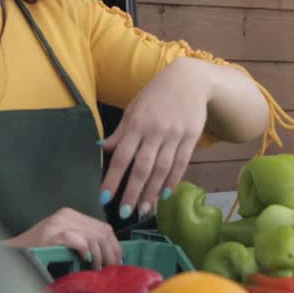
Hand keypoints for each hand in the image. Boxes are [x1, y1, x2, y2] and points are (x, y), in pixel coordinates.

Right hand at [4, 208, 121, 268]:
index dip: (114, 245)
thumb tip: (108, 255)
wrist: (11, 253)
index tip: (118, 261)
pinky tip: (86, 261)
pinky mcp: (51, 235)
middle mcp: (66, 216)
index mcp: (70, 215)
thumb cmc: (36, 250)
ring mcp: (58, 224)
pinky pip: (78, 240)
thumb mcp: (62, 240)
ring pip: (94, 237)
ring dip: (100, 256)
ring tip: (98, 270)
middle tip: (112, 269)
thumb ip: (82, 241)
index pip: (103, 227)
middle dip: (111, 253)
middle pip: (102, 232)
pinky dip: (86, 252)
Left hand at [100, 58, 210, 218]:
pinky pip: (181, 163)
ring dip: (152, 192)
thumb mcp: (134, 109)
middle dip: (133, 192)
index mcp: (136, 123)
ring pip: (162, 169)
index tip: (104, 198)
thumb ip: (120, 132)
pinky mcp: (191, 137)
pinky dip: (172, 180)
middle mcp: (155, 131)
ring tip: (145, 209)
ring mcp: (175, 135)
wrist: (189, 79)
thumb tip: (102, 149)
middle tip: (125, 213)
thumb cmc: (156, 95)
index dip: (112, 179)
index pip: (121, 157)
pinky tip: (165, 194)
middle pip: (142, 167)